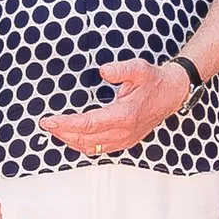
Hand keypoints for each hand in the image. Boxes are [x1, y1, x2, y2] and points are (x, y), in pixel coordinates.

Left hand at [39, 59, 193, 157]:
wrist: (172, 94)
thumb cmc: (155, 81)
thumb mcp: (140, 68)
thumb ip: (121, 69)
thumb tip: (103, 70)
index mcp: (124, 115)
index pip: (88, 124)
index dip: (66, 124)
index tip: (48, 120)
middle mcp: (123, 132)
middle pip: (85, 139)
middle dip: (62, 133)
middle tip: (46, 124)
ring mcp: (124, 140)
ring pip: (90, 148)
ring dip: (70, 141)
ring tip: (55, 130)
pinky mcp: (125, 142)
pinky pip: (99, 149)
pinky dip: (82, 145)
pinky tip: (72, 136)